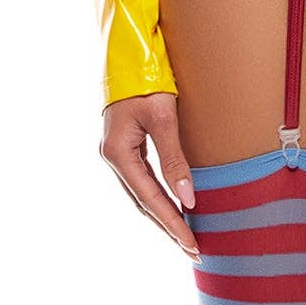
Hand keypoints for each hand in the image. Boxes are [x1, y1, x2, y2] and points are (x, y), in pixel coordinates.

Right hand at [100, 93, 201, 257]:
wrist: (129, 54)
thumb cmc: (146, 81)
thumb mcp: (163, 119)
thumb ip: (174, 159)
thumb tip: (188, 198)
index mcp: (117, 153)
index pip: (149, 199)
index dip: (171, 223)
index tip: (191, 243)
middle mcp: (112, 157)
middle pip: (143, 202)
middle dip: (168, 227)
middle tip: (193, 250)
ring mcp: (116, 153)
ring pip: (141, 194)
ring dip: (163, 215)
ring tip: (185, 237)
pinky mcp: (124, 147)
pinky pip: (142, 181)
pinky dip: (158, 198)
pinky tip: (173, 208)